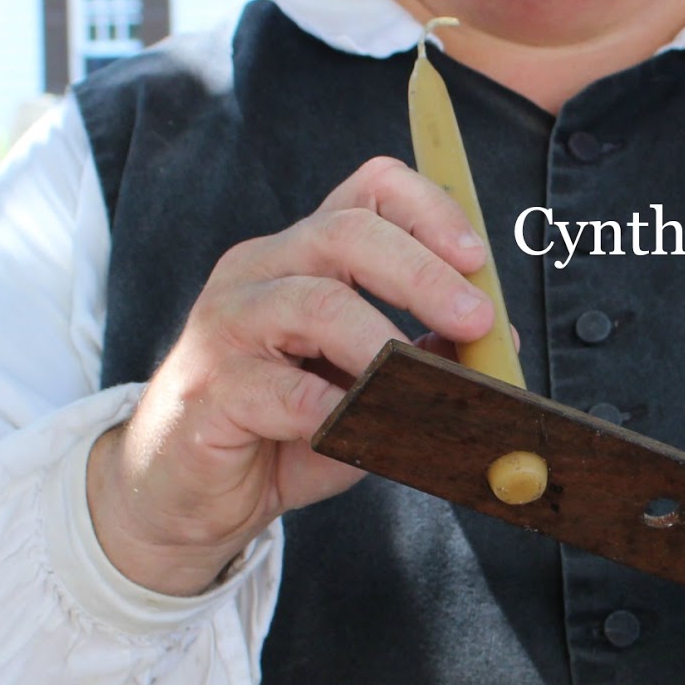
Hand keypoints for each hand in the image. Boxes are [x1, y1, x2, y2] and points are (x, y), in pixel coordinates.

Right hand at [87, 156, 495, 595]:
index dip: (430, 212)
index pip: (369, 191)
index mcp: (304, 255)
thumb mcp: (366, 390)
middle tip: (477, 321)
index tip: (478, 260)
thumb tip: (501, 343)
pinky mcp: (207, 388)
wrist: (184, 493)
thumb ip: (424, 361)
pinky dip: (341, 412)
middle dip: (424, 276)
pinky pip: (284, 391)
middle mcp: (261, 270)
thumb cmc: (282, 429)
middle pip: (346, 234)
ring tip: (430, 389)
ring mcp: (226, 324)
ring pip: (315, 304)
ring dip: (387, 345)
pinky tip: (370, 433)